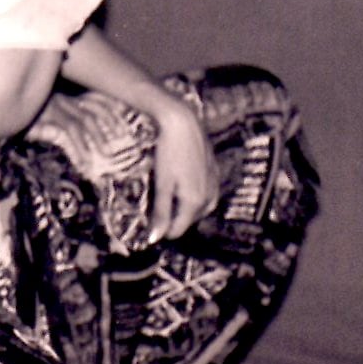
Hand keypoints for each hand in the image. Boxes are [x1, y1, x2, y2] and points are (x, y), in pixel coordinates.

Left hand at [147, 100, 218, 242]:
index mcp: (195, 201)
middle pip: (190, 219)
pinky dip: (193, 198)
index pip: (179, 229)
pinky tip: (183, 190)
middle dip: (173, 219)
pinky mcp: (215, 172)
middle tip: (155, 212)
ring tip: (167, 204)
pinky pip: (206, 194)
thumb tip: (155, 239)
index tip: (148, 226)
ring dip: (184, 209)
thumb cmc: (169, 153)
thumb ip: (160, 212)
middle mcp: (209, 196)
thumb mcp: (161, 184)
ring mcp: (214, 184)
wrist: (184, 124)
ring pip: (200, 208)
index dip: (162, 230)